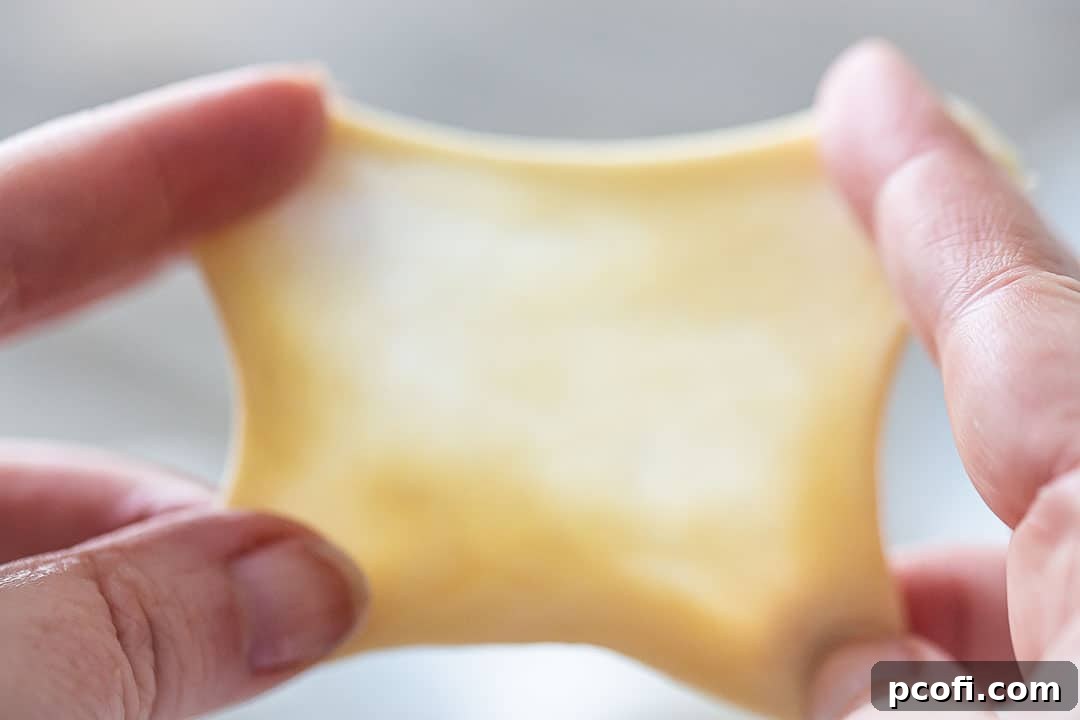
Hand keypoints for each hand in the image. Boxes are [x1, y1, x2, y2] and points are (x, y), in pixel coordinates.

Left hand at [0, 69, 366, 718]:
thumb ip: (111, 633)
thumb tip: (312, 586)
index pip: (13, 219)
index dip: (168, 157)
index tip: (305, 109)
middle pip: (25, 345)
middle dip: (179, 402)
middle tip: (334, 453)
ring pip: (15, 500)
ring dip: (141, 546)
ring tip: (252, 615)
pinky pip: (5, 584)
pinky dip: (82, 609)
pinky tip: (151, 662)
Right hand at [809, 42, 1079, 717]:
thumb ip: (901, 697)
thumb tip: (843, 668)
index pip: (1011, 302)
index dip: (924, 186)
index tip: (866, 96)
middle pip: (1025, 425)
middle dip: (901, 474)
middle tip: (804, 515)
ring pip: (1044, 541)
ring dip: (943, 600)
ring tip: (861, 666)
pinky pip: (1063, 604)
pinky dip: (991, 643)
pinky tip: (928, 692)